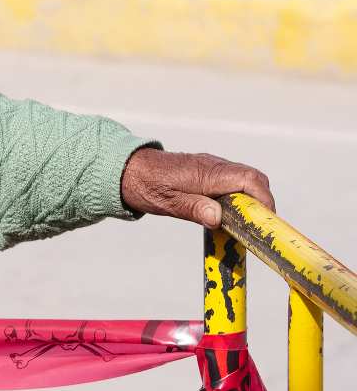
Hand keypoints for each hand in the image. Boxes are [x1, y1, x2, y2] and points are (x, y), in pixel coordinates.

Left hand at [119, 148, 273, 228]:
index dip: (263, 200)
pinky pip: (231, 179)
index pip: (249, 180)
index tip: (265, 220)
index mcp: (206, 173)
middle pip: (253, 178)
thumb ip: (194, 209)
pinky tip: (227, 211)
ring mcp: (211, 166)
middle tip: (257, 224)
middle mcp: (213, 165)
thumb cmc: (145, 185)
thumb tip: (218, 218)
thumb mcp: (167, 203)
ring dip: (250, 198)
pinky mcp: (206, 170)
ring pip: (244, 178)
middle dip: (261, 201)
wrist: (126, 168)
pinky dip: (238, 194)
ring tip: (244, 221)